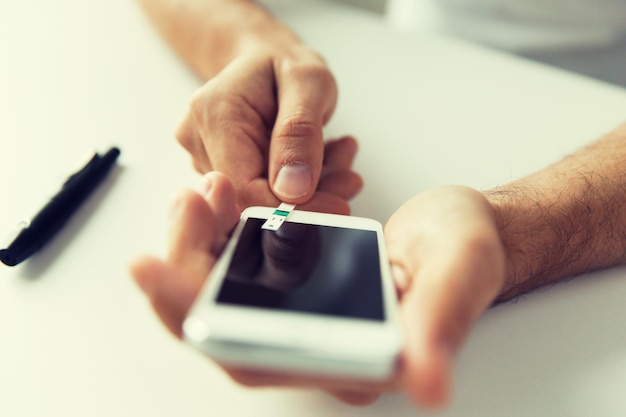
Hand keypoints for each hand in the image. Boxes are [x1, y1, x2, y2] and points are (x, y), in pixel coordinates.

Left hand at [131, 180, 504, 408]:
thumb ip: (442, 321)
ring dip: (199, 247)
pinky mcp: (299, 284)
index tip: (150, 268)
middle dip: (185, 269)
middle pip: (223, 328)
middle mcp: (319, 347)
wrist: (463, 232)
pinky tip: (218, 199)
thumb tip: (429, 383)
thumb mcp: (461, 272)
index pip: (256, 357)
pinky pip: (244, 269)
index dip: (196, 319)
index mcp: (353, 360)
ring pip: (227, 297)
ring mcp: (305, 316)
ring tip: (200, 193)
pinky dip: (221, 235)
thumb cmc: (466, 251)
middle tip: (184, 205)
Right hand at [176, 46, 359, 213]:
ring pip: (265, 200)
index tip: (337, 205)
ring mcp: (207, 159)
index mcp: (214, 114)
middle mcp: (200, 140)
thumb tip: (294, 190)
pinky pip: (267, 194)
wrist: (266, 60)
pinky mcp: (224, 172)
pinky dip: (304, 185)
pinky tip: (323, 161)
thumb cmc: (283, 63)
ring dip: (313, 189)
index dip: (292, 208)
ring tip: (340, 158)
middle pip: (255, 199)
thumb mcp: (308, 82)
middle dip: (310, 197)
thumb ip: (301, 132)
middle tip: (350, 180)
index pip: (246, 188)